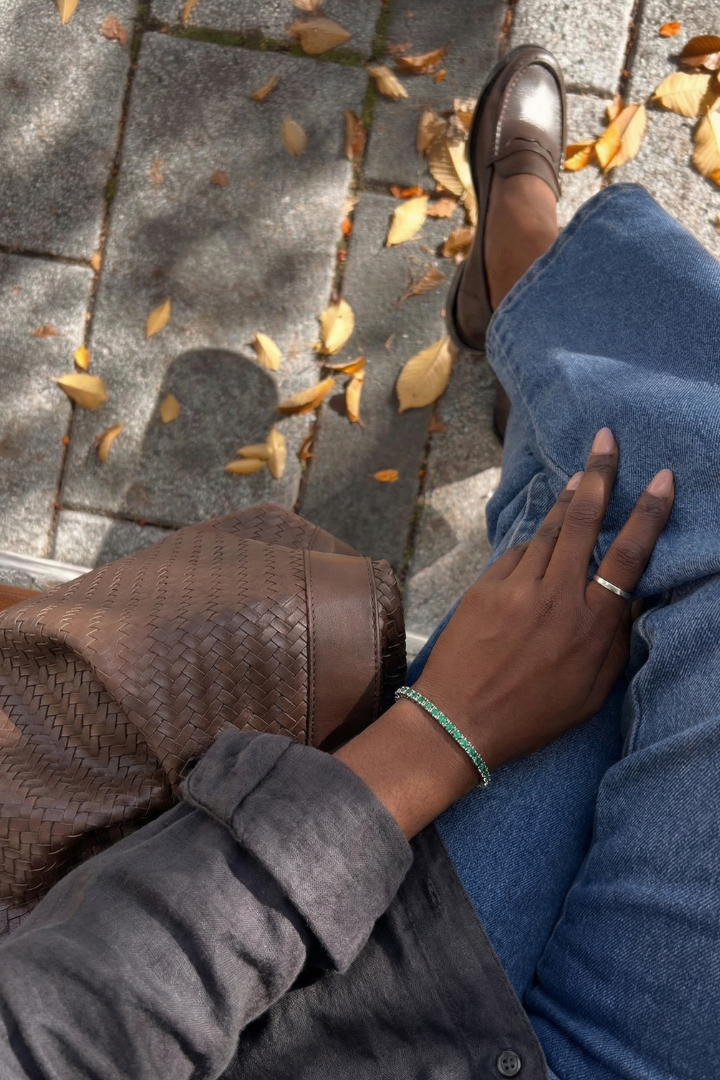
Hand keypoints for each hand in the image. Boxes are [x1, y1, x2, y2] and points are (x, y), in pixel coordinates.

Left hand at [413, 427, 673, 770]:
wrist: (457, 720)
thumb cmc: (531, 715)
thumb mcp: (590, 692)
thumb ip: (614, 642)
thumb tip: (629, 602)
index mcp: (591, 625)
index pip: (629, 557)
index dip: (648, 513)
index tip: (661, 478)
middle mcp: (557, 596)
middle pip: (584, 522)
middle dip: (599, 474)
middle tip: (606, 439)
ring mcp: (517, 587)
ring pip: (547, 529)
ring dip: (566, 498)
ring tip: (581, 474)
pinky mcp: (485, 586)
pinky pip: (517, 552)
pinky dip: (532, 539)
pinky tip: (540, 534)